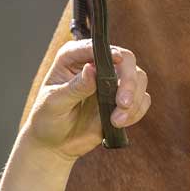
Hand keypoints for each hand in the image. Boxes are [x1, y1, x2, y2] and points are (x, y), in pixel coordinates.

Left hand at [19, 42, 150, 162]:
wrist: (54, 144)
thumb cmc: (47, 119)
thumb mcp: (55, 103)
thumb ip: (75, 87)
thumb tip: (92, 70)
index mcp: (73, 57)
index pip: (97, 47)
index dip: (110, 52)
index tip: (118, 60)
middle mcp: (96, 64)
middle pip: (127, 60)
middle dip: (129, 82)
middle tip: (122, 103)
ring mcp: (111, 81)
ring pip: (139, 78)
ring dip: (133, 100)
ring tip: (117, 120)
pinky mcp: (121, 99)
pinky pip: (142, 99)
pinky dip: (136, 111)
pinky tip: (120, 123)